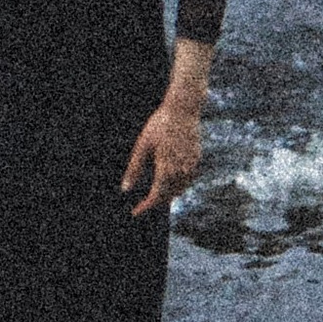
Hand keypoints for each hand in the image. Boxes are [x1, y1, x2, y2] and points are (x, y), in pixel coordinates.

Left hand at [120, 92, 202, 217]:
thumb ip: (134, 169)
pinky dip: (178, 185)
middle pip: (168, 196)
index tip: (135, 212)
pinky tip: (170, 181)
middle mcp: (181, 171)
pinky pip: (187, 180)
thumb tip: (125, 189)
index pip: (156, 197)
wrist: (183, 109)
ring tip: (155, 194)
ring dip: (168, 195)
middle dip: (155, 202)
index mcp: (166, 169)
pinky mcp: (197, 160)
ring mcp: (191, 166)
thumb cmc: (159, 125)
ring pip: (180, 190)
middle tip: (142, 203)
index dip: (145, 207)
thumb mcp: (142, 145)